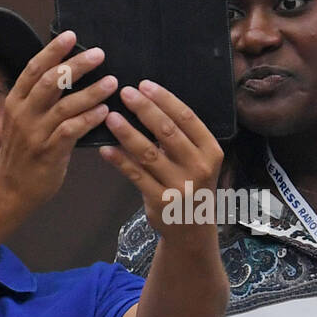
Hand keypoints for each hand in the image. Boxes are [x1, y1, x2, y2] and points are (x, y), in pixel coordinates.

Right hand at [0, 30, 116, 207]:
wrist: (11, 187)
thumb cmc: (25, 150)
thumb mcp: (24, 118)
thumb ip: (41, 98)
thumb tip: (69, 73)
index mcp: (17, 100)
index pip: (34, 69)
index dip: (53, 51)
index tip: (71, 35)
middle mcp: (24, 113)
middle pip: (50, 82)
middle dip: (75, 65)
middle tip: (99, 54)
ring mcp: (35, 133)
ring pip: (64, 106)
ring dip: (90, 92)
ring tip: (112, 82)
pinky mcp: (48, 152)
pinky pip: (70, 131)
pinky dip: (88, 119)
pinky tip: (104, 111)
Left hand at [97, 80, 223, 242]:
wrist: (192, 231)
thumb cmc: (191, 186)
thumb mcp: (198, 162)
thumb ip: (181, 138)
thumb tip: (148, 103)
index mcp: (211, 151)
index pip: (187, 118)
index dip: (164, 99)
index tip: (144, 85)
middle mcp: (199, 167)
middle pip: (167, 131)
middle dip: (144, 109)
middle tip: (124, 92)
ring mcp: (180, 186)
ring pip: (149, 152)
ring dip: (127, 132)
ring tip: (110, 117)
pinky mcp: (161, 201)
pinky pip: (136, 175)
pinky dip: (120, 160)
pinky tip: (106, 149)